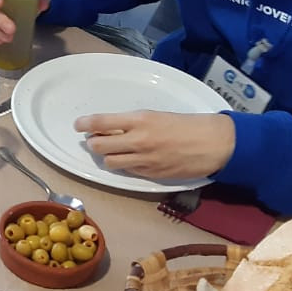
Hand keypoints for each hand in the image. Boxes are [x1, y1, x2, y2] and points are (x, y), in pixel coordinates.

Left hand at [74, 110, 235, 179]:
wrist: (212, 144)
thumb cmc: (187, 124)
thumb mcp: (156, 116)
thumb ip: (133, 122)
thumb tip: (111, 127)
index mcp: (140, 120)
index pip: (101, 122)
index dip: (85, 124)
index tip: (78, 125)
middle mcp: (138, 140)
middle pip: (99, 147)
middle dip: (93, 143)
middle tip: (95, 139)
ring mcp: (144, 160)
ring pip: (110, 162)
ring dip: (107, 156)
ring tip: (113, 150)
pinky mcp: (151, 174)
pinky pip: (128, 171)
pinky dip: (124, 165)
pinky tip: (130, 159)